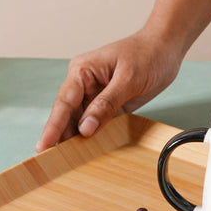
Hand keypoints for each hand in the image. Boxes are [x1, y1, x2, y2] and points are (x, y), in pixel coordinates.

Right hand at [36, 31, 182, 151]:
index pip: (63, 103)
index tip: (43, 146)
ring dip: (76, 140)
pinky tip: (88, 152)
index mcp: (82, 71)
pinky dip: (93, 137)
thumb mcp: (128, 80)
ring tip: (67, 162)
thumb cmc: (147, 54)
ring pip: (81, 122)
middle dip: (60, 138)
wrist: (166, 47)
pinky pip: (97, 123)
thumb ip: (106, 104)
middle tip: (51, 162)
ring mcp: (96, 95)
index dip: (53, 127)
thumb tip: (85, 128)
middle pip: (68, 116)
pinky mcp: (109, 104)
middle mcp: (84, 83)